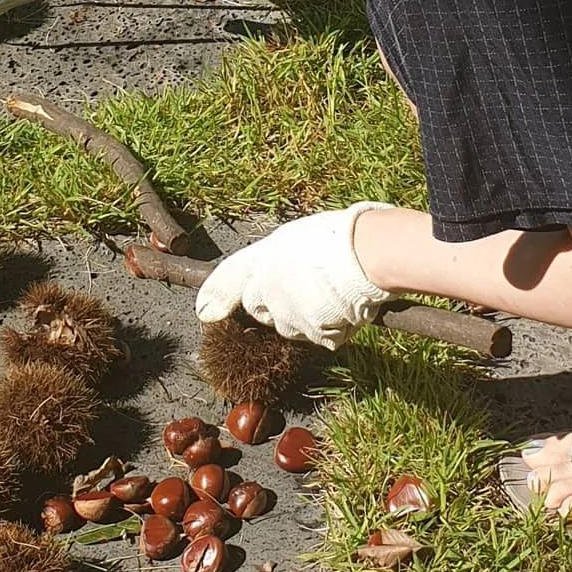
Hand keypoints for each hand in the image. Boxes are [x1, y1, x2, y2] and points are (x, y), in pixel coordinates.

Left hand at [195, 203, 395, 349]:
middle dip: (275, 306)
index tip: (204, 311)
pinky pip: (321, 337)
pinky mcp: (312, 332)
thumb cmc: (342, 235)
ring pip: (289, 326)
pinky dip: (334, 328)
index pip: (229, 277)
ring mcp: (288, 311)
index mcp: (264, 254)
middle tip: (306, 290)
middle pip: (259, 309)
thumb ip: (284, 258)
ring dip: (304, 318)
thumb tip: (284, 270)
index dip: (216, 294)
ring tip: (333, 294)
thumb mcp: (301, 235)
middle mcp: (267, 285)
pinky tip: (348, 307)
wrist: (367, 252)